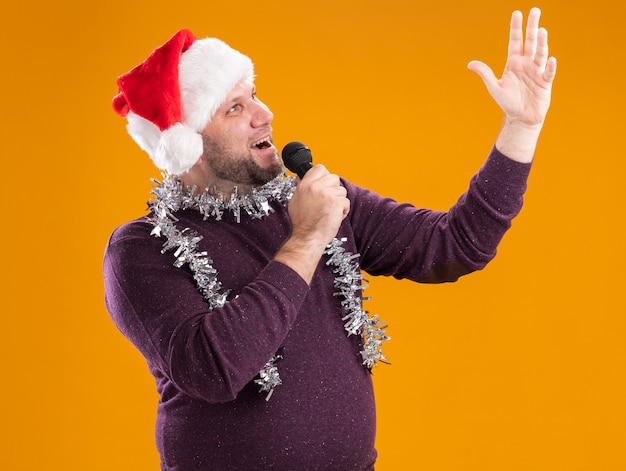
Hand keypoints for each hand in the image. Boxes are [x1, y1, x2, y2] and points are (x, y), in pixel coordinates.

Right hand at [274, 164, 349, 283]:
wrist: (307, 237)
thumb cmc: (302, 223)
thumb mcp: (295, 200)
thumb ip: (301, 187)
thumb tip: (303, 178)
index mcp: (305, 185)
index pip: (319, 168)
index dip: (324, 176)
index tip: (324, 185)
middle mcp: (316, 187)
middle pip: (334, 178)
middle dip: (333, 189)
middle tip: (327, 201)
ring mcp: (327, 194)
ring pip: (342, 190)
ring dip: (339, 201)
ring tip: (329, 211)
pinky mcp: (337, 203)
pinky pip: (346, 202)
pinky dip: (343, 211)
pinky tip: (334, 216)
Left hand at [468, 7, 556, 126]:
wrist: (521, 118)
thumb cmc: (508, 102)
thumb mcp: (494, 87)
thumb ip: (485, 74)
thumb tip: (470, 64)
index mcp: (514, 63)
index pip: (515, 42)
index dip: (515, 28)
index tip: (517, 13)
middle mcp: (526, 64)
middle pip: (530, 42)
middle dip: (531, 26)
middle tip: (535, 10)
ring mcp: (537, 71)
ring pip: (540, 53)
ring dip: (541, 42)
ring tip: (541, 30)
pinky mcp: (545, 82)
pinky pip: (548, 72)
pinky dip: (550, 66)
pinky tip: (551, 60)